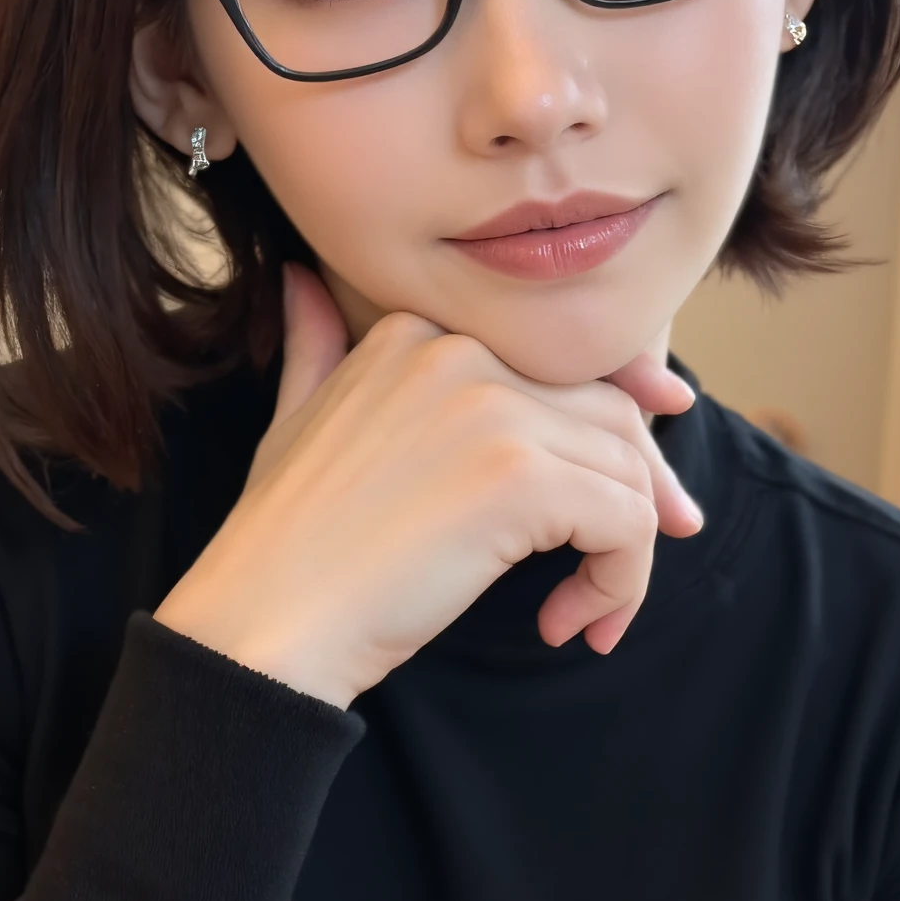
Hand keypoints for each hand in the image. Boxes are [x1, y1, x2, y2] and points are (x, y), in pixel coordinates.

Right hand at [153, 263, 701, 708]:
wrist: (262, 622)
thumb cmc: (280, 540)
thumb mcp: (294, 418)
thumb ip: (316, 344)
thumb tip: (299, 277)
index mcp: (417, 332)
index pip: (559, 369)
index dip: (601, 438)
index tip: (623, 499)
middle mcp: (461, 351)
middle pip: (611, 412)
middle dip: (637, 492)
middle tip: (621, 568)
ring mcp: (492, 409)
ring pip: (628, 470)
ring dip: (625, 551)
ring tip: (583, 610)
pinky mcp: (519, 479)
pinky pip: (626, 522)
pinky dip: (620, 580)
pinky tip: (564, 622)